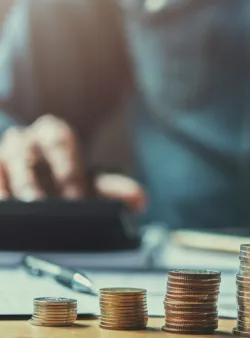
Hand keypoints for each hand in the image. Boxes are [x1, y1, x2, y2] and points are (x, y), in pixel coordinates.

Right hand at [0, 115, 145, 211]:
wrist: (43, 188)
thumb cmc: (69, 182)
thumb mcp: (93, 185)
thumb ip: (116, 190)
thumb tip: (139, 200)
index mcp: (54, 133)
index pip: (60, 142)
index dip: (68, 170)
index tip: (76, 198)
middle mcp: (24, 140)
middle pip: (24, 154)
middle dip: (32, 182)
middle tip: (40, 205)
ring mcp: (2, 156)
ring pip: (0, 166)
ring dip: (8, 188)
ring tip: (18, 210)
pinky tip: (4, 211)